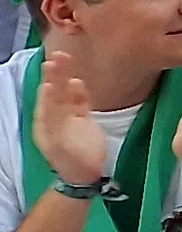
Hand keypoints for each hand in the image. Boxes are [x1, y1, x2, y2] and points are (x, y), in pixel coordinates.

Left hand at [30, 49, 101, 190]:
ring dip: (66, 78)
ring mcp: (70, 117)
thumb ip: (55, 113)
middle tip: (59, 55)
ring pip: (67, 94)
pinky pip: (81, 102)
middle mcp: (55, 116)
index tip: (51, 63)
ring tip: (65, 60)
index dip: (49, 80)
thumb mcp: (58, 138)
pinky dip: (80, 92)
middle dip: (56, 74)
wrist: (85, 176)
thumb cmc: (69, 159)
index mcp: (44, 121)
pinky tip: (78, 82)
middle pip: (56, 91)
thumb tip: (48, 89)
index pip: (46, 96)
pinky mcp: (84, 119)